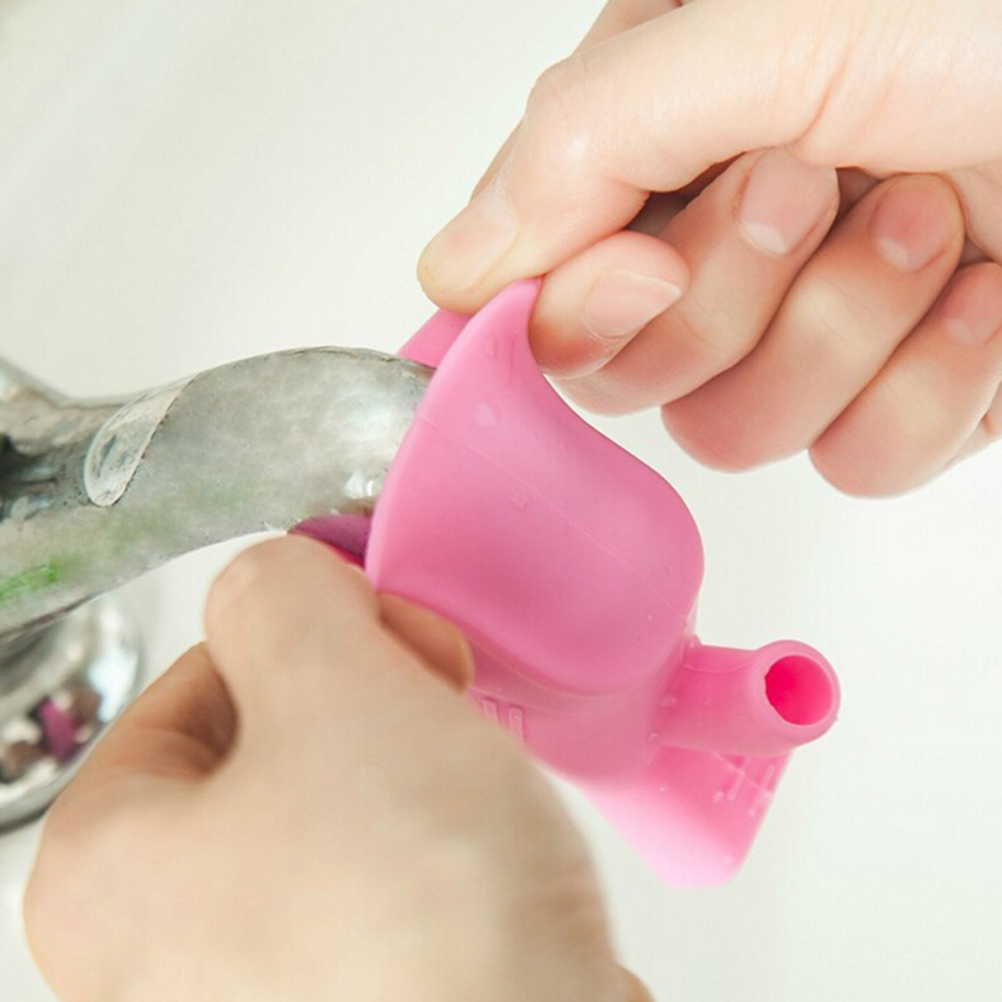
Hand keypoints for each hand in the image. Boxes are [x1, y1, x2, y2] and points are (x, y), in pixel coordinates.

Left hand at [24, 537, 650, 1001]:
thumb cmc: (420, 918)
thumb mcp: (334, 687)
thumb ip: (283, 594)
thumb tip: (280, 580)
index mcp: (107, 871)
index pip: (195, 678)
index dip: (303, 631)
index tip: (377, 624)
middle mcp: (167, 944)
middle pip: (268, 736)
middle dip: (364, 689)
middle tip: (433, 684)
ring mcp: (266, 976)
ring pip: (337, 794)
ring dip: (409, 752)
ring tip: (469, 767)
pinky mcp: (364, 988)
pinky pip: (387, 863)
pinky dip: (437, 827)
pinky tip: (484, 836)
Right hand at [419, 0, 1001, 495]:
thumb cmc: (1001, 8)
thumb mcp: (772, 25)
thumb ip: (583, 148)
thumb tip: (450, 273)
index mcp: (661, 137)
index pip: (534, 286)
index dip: (574, 312)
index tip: (645, 266)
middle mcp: (719, 235)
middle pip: (633, 374)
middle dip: (727, 300)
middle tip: (812, 185)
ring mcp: (809, 320)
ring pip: (738, 429)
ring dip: (838, 331)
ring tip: (932, 218)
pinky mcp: (901, 390)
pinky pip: (854, 461)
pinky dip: (925, 390)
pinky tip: (986, 296)